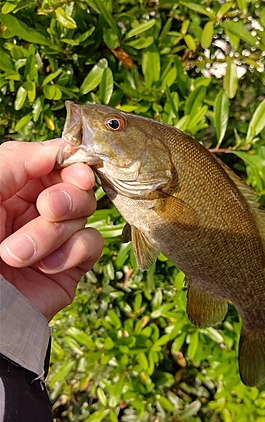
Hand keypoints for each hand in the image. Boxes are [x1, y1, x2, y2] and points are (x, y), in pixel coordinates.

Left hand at [0, 139, 103, 320]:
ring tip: (18, 256)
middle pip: (76, 186)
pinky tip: (45, 267)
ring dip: (53, 234)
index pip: (54, 162)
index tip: (76, 171)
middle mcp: (34, 210)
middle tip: (46, 209)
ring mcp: (56, 238)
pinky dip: (71, 253)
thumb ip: (15, 161)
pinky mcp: (71, 266)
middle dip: (65, 197)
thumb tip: (59, 149)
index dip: (70, 162)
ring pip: (84, 215)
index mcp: (11, 188)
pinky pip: (92, 244)